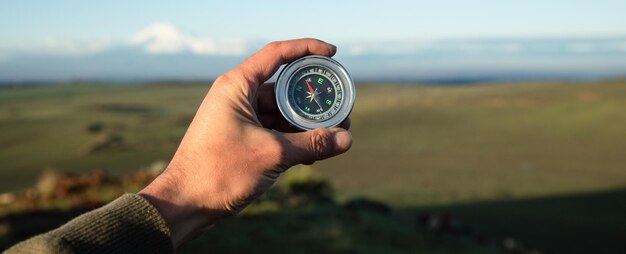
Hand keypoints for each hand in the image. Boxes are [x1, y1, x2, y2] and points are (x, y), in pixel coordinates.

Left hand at [139, 38, 351, 246]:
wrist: (184, 203)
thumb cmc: (218, 172)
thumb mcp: (272, 154)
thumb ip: (312, 144)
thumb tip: (347, 139)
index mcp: (237, 86)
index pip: (278, 54)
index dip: (308, 48)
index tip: (333, 53)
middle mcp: (237, 96)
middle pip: (284, 86)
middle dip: (313, 97)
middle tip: (340, 106)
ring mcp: (239, 117)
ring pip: (281, 111)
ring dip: (305, 122)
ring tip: (333, 133)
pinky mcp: (241, 137)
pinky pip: (274, 129)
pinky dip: (293, 137)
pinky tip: (313, 152)